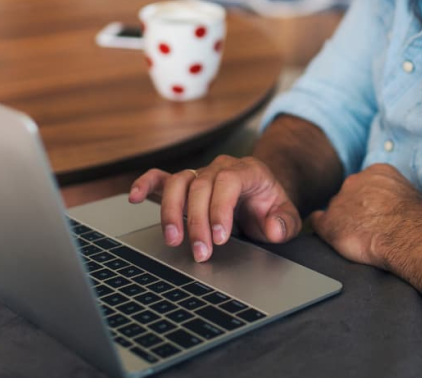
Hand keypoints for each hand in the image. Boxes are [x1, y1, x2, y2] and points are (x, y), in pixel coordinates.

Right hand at [129, 155, 301, 261]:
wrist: (263, 196)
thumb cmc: (271, 206)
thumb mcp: (288, 216)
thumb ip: (286, 223)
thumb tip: (272, 229)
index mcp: (248, 171)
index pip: (228, 182)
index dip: (220, 208)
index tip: (220, 237)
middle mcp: (220, 168)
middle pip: (200, 186)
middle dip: (198, 221)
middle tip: (201, 252)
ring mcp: (200, 175)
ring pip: (178, 183)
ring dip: (171, 211)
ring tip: (173, 240)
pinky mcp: (185, 185)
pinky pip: (161, 178)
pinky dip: (146, 184)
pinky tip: (134, 197)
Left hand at [308, 163, 421, 268]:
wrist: (408, 235)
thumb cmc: (416, 221)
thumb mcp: (408, 195)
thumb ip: (393, 195)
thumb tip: (393, 207)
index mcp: (376, 172)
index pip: (365, 184)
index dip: (369, 201)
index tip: (376, 213)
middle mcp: (354, 181)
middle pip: (348, 194)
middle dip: (355, 209)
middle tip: (368, 227)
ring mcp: (340, 201)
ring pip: (336, 210)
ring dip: (344, 222)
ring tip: (359, 238)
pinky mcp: (330, 223)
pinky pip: (318, 222)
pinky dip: (324, 230)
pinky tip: (334, 238)